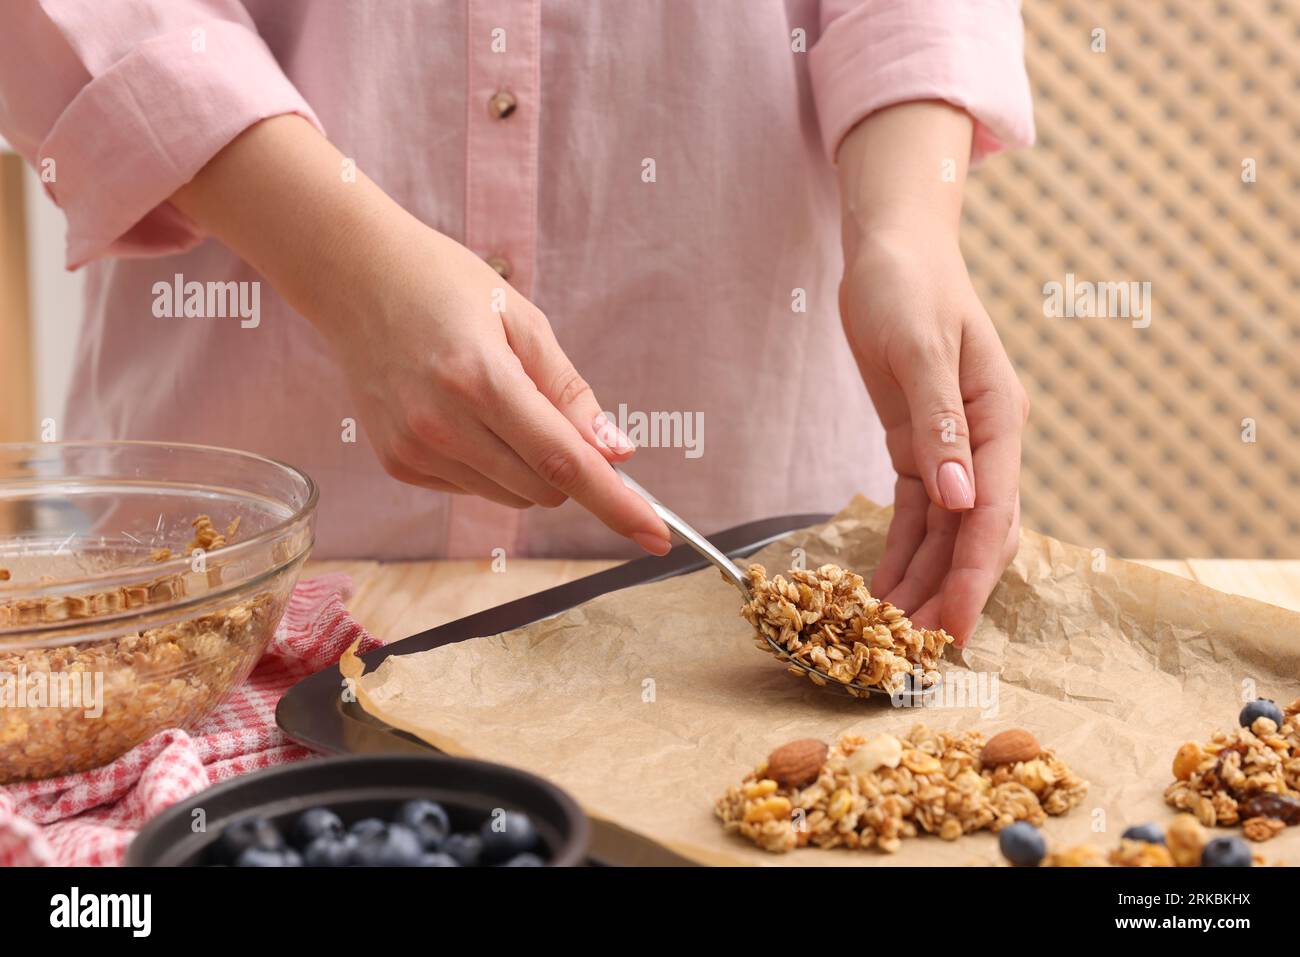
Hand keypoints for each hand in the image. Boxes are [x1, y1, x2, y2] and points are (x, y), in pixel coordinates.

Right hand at [171, 116, 670, 553]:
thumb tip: (616, 453)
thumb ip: (571, 393)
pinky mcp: (398, 465)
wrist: (355, 277)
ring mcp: (414, 450)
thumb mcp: (522, 322)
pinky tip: (462, 414)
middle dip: (568, 466)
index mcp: (480, 379)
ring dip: (527, 466)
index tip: (656, 536)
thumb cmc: (445, 286)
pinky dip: (488, 464)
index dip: (617, 503)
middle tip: (552, 411)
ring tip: (494, 399)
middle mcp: (441, 424)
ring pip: (511, 495)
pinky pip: (473, 488)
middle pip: (544, 488)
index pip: (564, 462)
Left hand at [840, 226, 1027, 644]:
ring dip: (922, 582)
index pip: (991, 514)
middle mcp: (982, 441)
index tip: (951, 628)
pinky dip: (900, 551)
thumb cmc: (909, 286)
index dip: (971, 576)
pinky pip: (915, 513)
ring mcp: (952, 447)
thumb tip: (961, 501)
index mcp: (999, 418)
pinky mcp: (918, 446)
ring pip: (943, 534)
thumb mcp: (919, 348)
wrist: (891, 249)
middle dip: (948, 593)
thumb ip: (940, 425)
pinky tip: (881, 587)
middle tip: (913, 649)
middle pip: (974, 535)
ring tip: (889, 632)